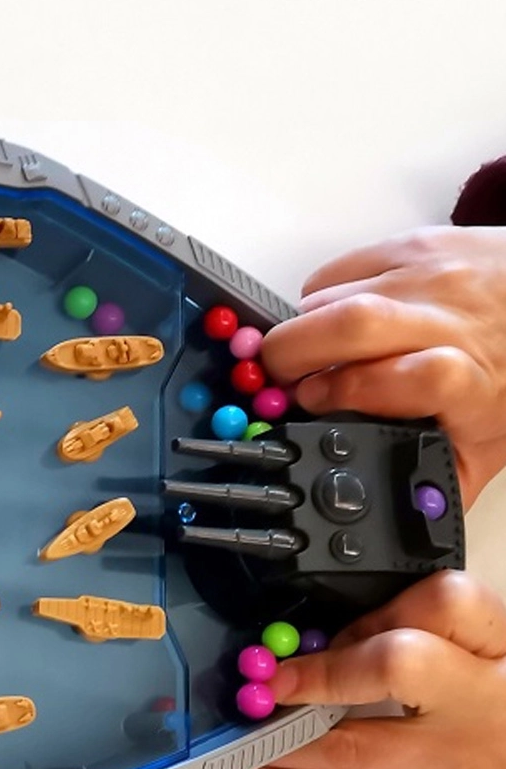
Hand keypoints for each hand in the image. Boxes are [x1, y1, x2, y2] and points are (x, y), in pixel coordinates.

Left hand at [246, 571, 505, 768]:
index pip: (446, 603)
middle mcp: (498, 699)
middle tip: (272, 682)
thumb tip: (341, 642)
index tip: (335, 631)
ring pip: (360, 742)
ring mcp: (479, 761)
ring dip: (290, 739)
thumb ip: (448, 653)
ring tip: (253, 734)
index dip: (378, 612)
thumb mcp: (501, 679)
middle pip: (397, 663)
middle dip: (322, 673)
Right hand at [260, 226, 505, 506]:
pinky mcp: (412, 245)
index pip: (416, 375)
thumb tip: (391, 522)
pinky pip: (334, 270)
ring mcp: (431, 277)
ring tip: (309, 354)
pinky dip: (314, 299)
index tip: (316, 407)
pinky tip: (329, 320)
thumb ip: (438, 483)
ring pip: (329, 297)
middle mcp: (454, 322)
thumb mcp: (488, 444)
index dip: (351, 390)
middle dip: (294, 353)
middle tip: (282, 379)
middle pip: (356, 323)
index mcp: (476, 383)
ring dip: (301, 331)